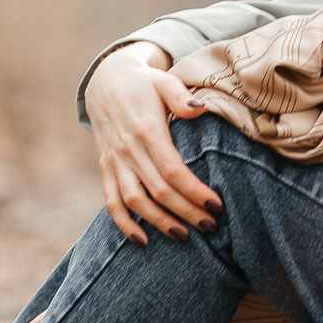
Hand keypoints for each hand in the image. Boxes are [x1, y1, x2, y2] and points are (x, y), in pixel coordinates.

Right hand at [85, 41, 221, 243]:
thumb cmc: (145, 83)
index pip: (172, 170)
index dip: (194, 191)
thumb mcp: (164, 81)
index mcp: (146, 130)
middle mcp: (128, 149)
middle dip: (186, 212)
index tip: (216, 206)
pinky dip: (124, 224)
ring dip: (158, 222)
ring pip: (134, 201)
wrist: (106, 80)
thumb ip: (181, 95)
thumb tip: (200, 109)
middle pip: (158, 190)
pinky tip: (143, 241)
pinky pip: (111, 202)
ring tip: (184, 237)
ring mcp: (115, 161)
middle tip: (211, 227)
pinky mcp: (106, 168)